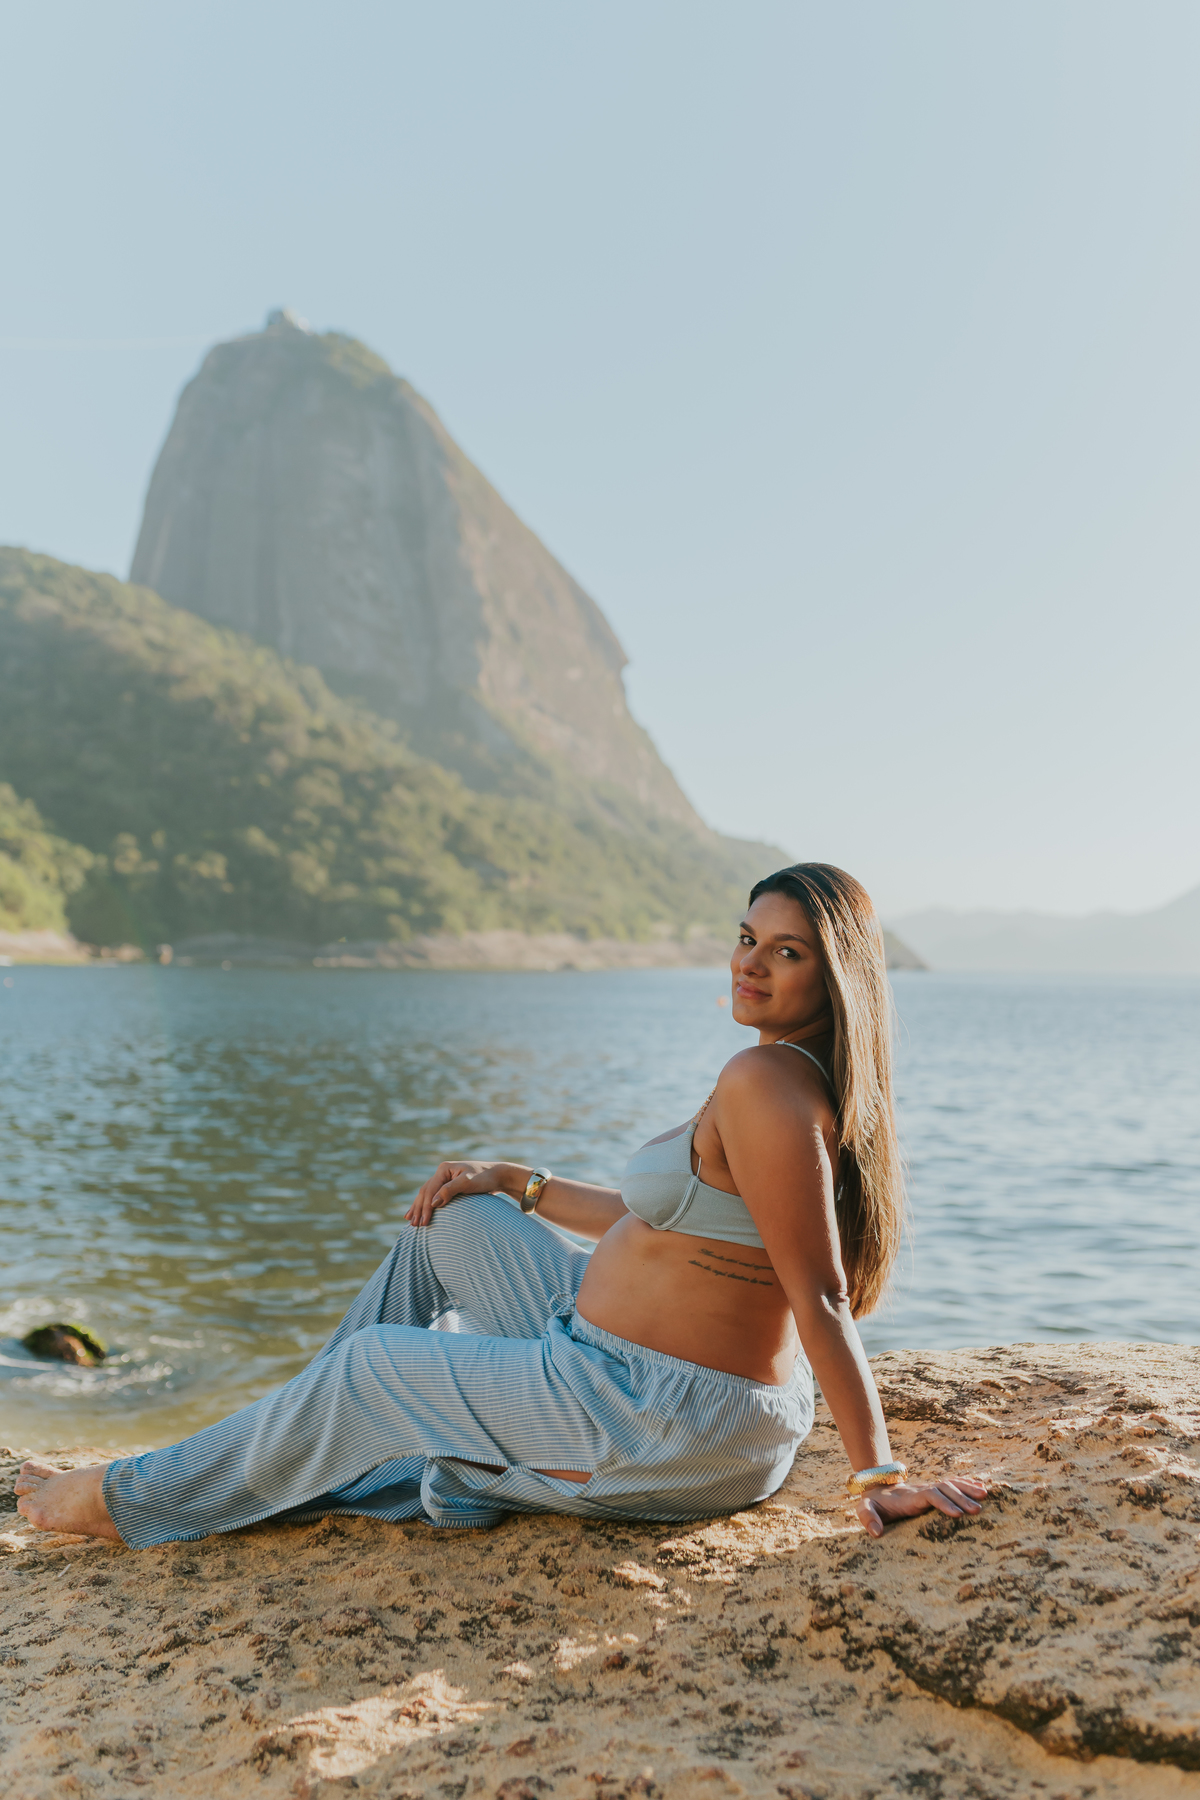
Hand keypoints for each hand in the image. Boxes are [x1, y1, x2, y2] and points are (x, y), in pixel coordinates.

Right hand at [404, 1159, 526, 1226]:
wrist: (498, 1176)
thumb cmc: (485, 1178)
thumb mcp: (468, 1183)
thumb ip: (450, 1191)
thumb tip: (433, 1203)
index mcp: (443, 1169)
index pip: (430, 1190)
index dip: (425, 1207)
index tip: (423, 1223)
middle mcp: (442, 1172)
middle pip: (425, 1192)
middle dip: (418, 1209)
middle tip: (413, 1226)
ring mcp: (444, 1179)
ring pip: (426, 1194)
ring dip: (418, 1208)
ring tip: (409, 1221)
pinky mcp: (449, 1186)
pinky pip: (433, 1196)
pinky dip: (425, 1205)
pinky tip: (420, 1212)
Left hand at [855, 1474, 986, 1538]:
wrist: (875, 1489)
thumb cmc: (872, 1504)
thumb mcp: (864, 1511)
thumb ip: (868, 1519)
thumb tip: (876, 1533)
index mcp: (909, 1497)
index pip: (929, 1496)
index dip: (943, 1502)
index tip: (957, 1514)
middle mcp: (921, 1490)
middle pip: (944, 1488)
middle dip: (961, 1498)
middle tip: (977, 1510)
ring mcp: (928, 1489)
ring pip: (950, 1484)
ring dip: (967, 1489)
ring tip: (985, 1496)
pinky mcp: (933, 1491)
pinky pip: (952, 1485)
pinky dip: (967, 1484)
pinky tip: (981, 1487)